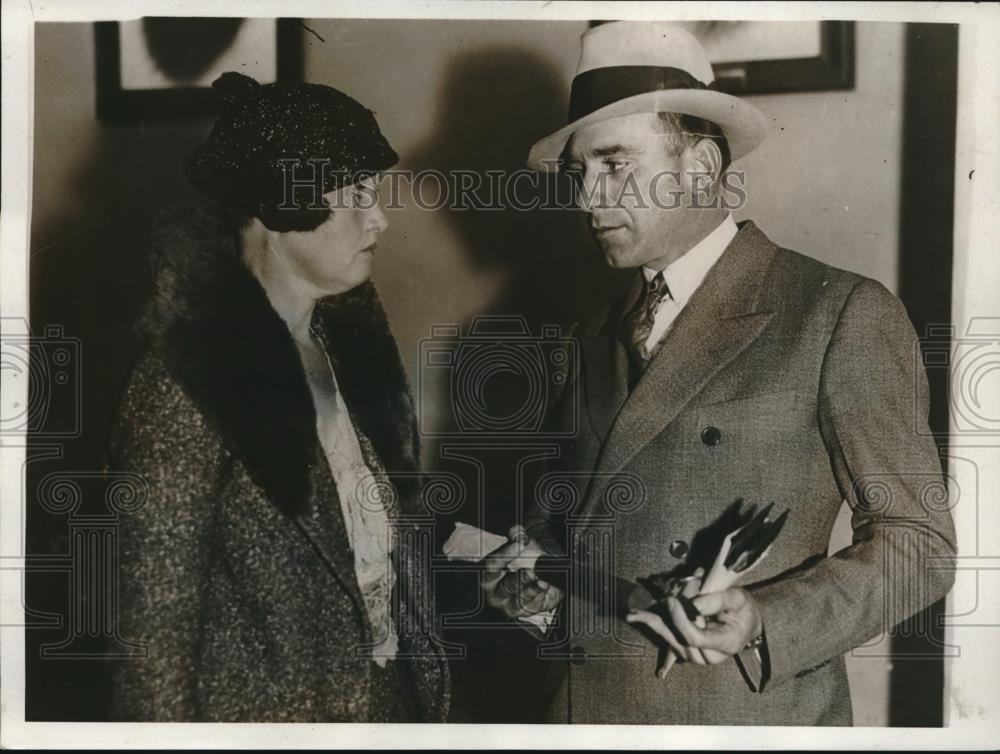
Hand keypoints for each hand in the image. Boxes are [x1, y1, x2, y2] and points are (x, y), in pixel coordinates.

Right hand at [480, 526, 563, 618]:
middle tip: (531, 570)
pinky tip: (545, 585)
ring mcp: (508, 604)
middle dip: (520, 578)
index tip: (520, 545)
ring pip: (519, 598)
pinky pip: (531, 605)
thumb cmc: (524, 559)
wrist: (539, 573)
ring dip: (531, 589)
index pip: (493, 565)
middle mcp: (495, 593)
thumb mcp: (520, 543)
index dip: (506, 554)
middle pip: (506, 586)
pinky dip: (539, 594)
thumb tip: (516, 532)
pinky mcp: (523, 612)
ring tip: (541, 579)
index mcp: (488, 575)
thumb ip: (517, 535)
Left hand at [628, 586, 761, 666]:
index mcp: (725, 644)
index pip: (696, 638)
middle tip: (657, 599)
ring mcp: (696, 657)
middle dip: (666, 619)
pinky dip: (654, 625)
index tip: (671, 600)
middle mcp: (709, 656)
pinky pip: (667, 639)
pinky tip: (636, 617)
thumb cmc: (743, 610)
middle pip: (679, 641)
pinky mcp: (686, 651)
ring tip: (635, 613)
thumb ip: (719, 600)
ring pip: (669, 641)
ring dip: (655, 622)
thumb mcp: (738, 599)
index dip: (680, 620)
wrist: (746, 624)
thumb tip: (694, 605)